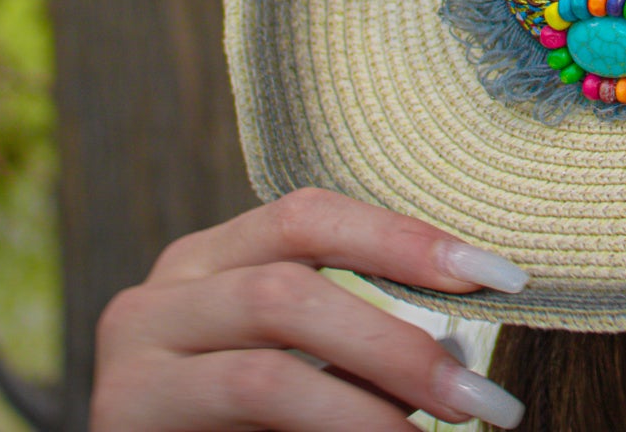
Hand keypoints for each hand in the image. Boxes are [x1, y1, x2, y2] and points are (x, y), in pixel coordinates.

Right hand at [91, 187, 527, 429]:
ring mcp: (134, 355)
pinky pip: (245, 402)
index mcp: (214, 260)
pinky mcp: (124, 414)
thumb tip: (463, 352)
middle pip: (290, 284)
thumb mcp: (305, 372)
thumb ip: (357, 351)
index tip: (501, 275)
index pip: (310, 216)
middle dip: (399, 341)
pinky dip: (332, 427)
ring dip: (372, 401)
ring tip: (444, 427)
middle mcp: (164, 293)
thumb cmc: (247, 430)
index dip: (405, 239)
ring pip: (268, 361)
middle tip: (482, 396)